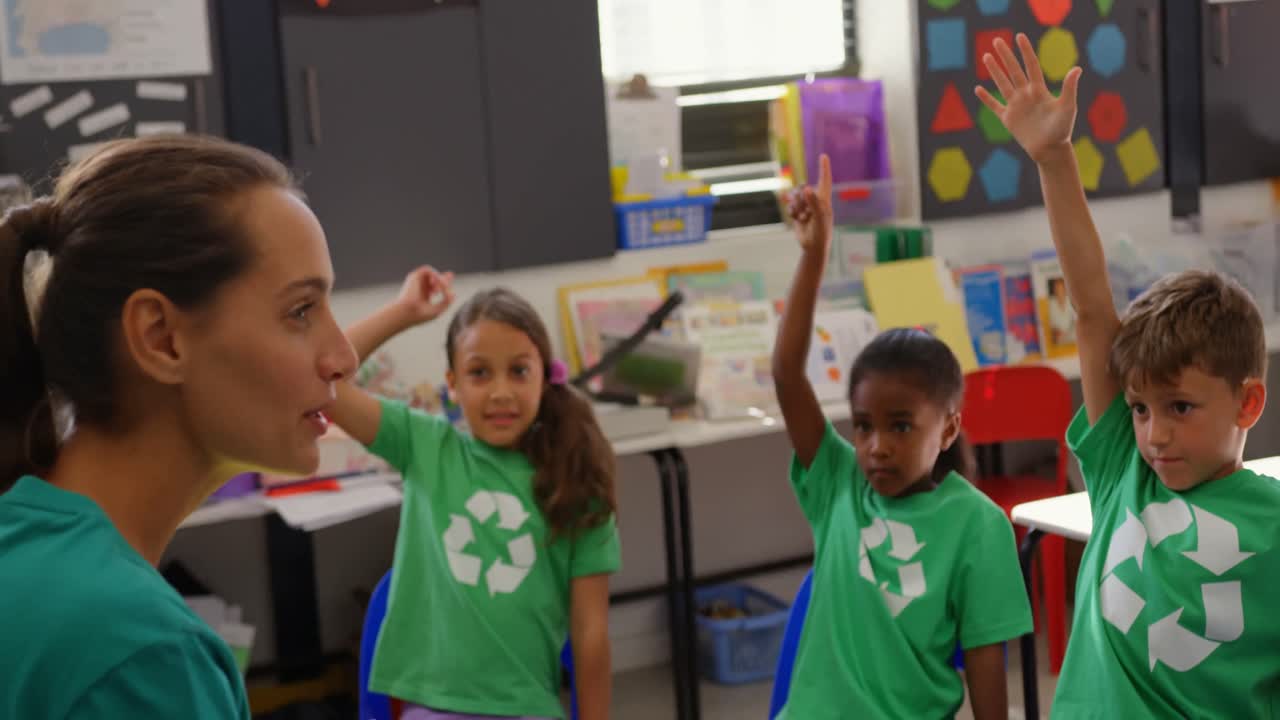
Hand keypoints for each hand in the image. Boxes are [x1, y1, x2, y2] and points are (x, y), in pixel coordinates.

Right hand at [394, 265, 454, 325]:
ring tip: (439, 289)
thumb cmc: (421, 314)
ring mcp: (416, 282)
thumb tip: (453, 293)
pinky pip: (427, 269)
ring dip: (439, 279)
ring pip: (431, 273)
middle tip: (450, 276)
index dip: (445, 283)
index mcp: (424, 296)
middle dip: (443, 277)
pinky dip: (434, 274)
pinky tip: (437, 282)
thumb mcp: (438, 309)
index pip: (435, 287)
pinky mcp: (413, 276)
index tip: (451, 285)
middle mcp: (419, 288)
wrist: (408, 311)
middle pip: (434, 278)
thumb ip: (447, 301)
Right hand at [789, 154, 832, 254]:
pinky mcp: (798, 213)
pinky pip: (790, 205)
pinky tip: (797, 219)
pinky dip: (791, 211)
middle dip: (800, 198)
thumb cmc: (821, 233)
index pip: (824, 180)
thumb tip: (807, 188)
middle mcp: (815, 201)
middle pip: (803, 188)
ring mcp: (806, 206)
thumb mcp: (819, 218)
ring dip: (796, 206)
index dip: (824, 168)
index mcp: (824, 200)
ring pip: (795, 196)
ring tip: (802, 218)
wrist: (813, 247)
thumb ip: (814, 203)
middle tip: (806, 213)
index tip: (823, 156)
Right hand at [974, 33, 1081, 164]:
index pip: (1030, 66)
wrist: (1050, 150)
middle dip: (1005, 56)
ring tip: (986, 56)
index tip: (1019, 37)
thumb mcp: (1067, 106)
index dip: (1025, 51)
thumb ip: (1069, 87)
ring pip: (1002, 84)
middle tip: (997, 40)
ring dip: (994, 70)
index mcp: (1039, 90)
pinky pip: (994, 106)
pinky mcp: (1008, 119)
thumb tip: (1077, 68)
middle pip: (1013, 71)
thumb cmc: (1062, 129)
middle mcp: (1026, 95)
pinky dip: (986, 99)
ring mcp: (1016, 106)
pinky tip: (978, 88)